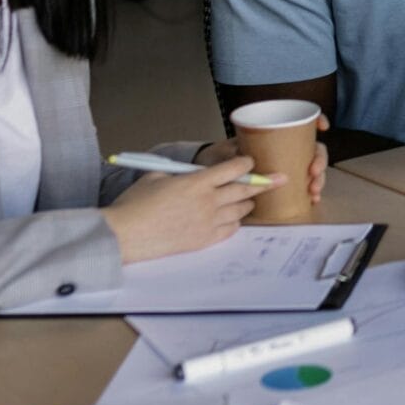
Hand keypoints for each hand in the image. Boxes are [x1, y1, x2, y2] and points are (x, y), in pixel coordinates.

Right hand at [103, 157, 276, 262]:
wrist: (124, 235)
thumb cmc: (134, 204)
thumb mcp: (156, 177)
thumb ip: (179, 174)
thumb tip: (190, 174)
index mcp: (197, 182)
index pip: (233, 169)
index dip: (246, 164)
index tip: (251, 162)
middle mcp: (207, 202)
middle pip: (245, 189)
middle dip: (264, 182)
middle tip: (279, 179)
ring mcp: (207, 223)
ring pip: (240, 211)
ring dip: (247, 203)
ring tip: (250, 200)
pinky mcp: (203, 241)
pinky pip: (230, 230)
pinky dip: (235, 223)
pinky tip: (233, 219)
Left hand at [199, 118, 329, 204]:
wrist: (210, 173)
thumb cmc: (219, 158)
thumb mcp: (226, 154)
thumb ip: (236, 158)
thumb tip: (250, 163)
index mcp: (273, 136)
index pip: (300, 123)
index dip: (316, 121)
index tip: (322, 127)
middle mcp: (284, 149)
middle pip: (312, 148)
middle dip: (319, 160)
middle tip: (313, 173)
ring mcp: (286, 166)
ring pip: (312, 168)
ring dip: (318, 179)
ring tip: (313, 191)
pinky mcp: (284, 183)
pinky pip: (304, 185)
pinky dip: (312, 192)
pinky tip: (313, 199)